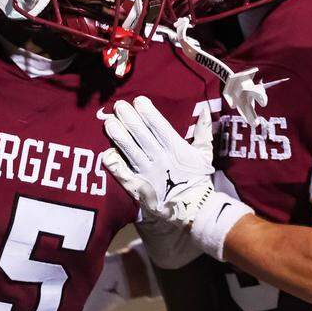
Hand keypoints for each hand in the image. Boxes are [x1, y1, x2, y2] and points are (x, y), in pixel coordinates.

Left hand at [101, 97, 253, 259]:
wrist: (195, 210)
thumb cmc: (199, 179)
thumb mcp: (204, 153)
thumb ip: (204, 130)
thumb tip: (205, 108)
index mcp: (177, 149)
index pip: (159, 126)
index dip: (148, 113)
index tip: (138, 100)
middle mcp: (161, 159)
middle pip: (142, 135)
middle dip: (129, 118)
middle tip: (118, 105)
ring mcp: (148, 174)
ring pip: (130, 151)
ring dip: (118, 136)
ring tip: (108, 122)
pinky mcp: (139, 188)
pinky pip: (123, 174)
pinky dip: (114, 164)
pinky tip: (106, 153)